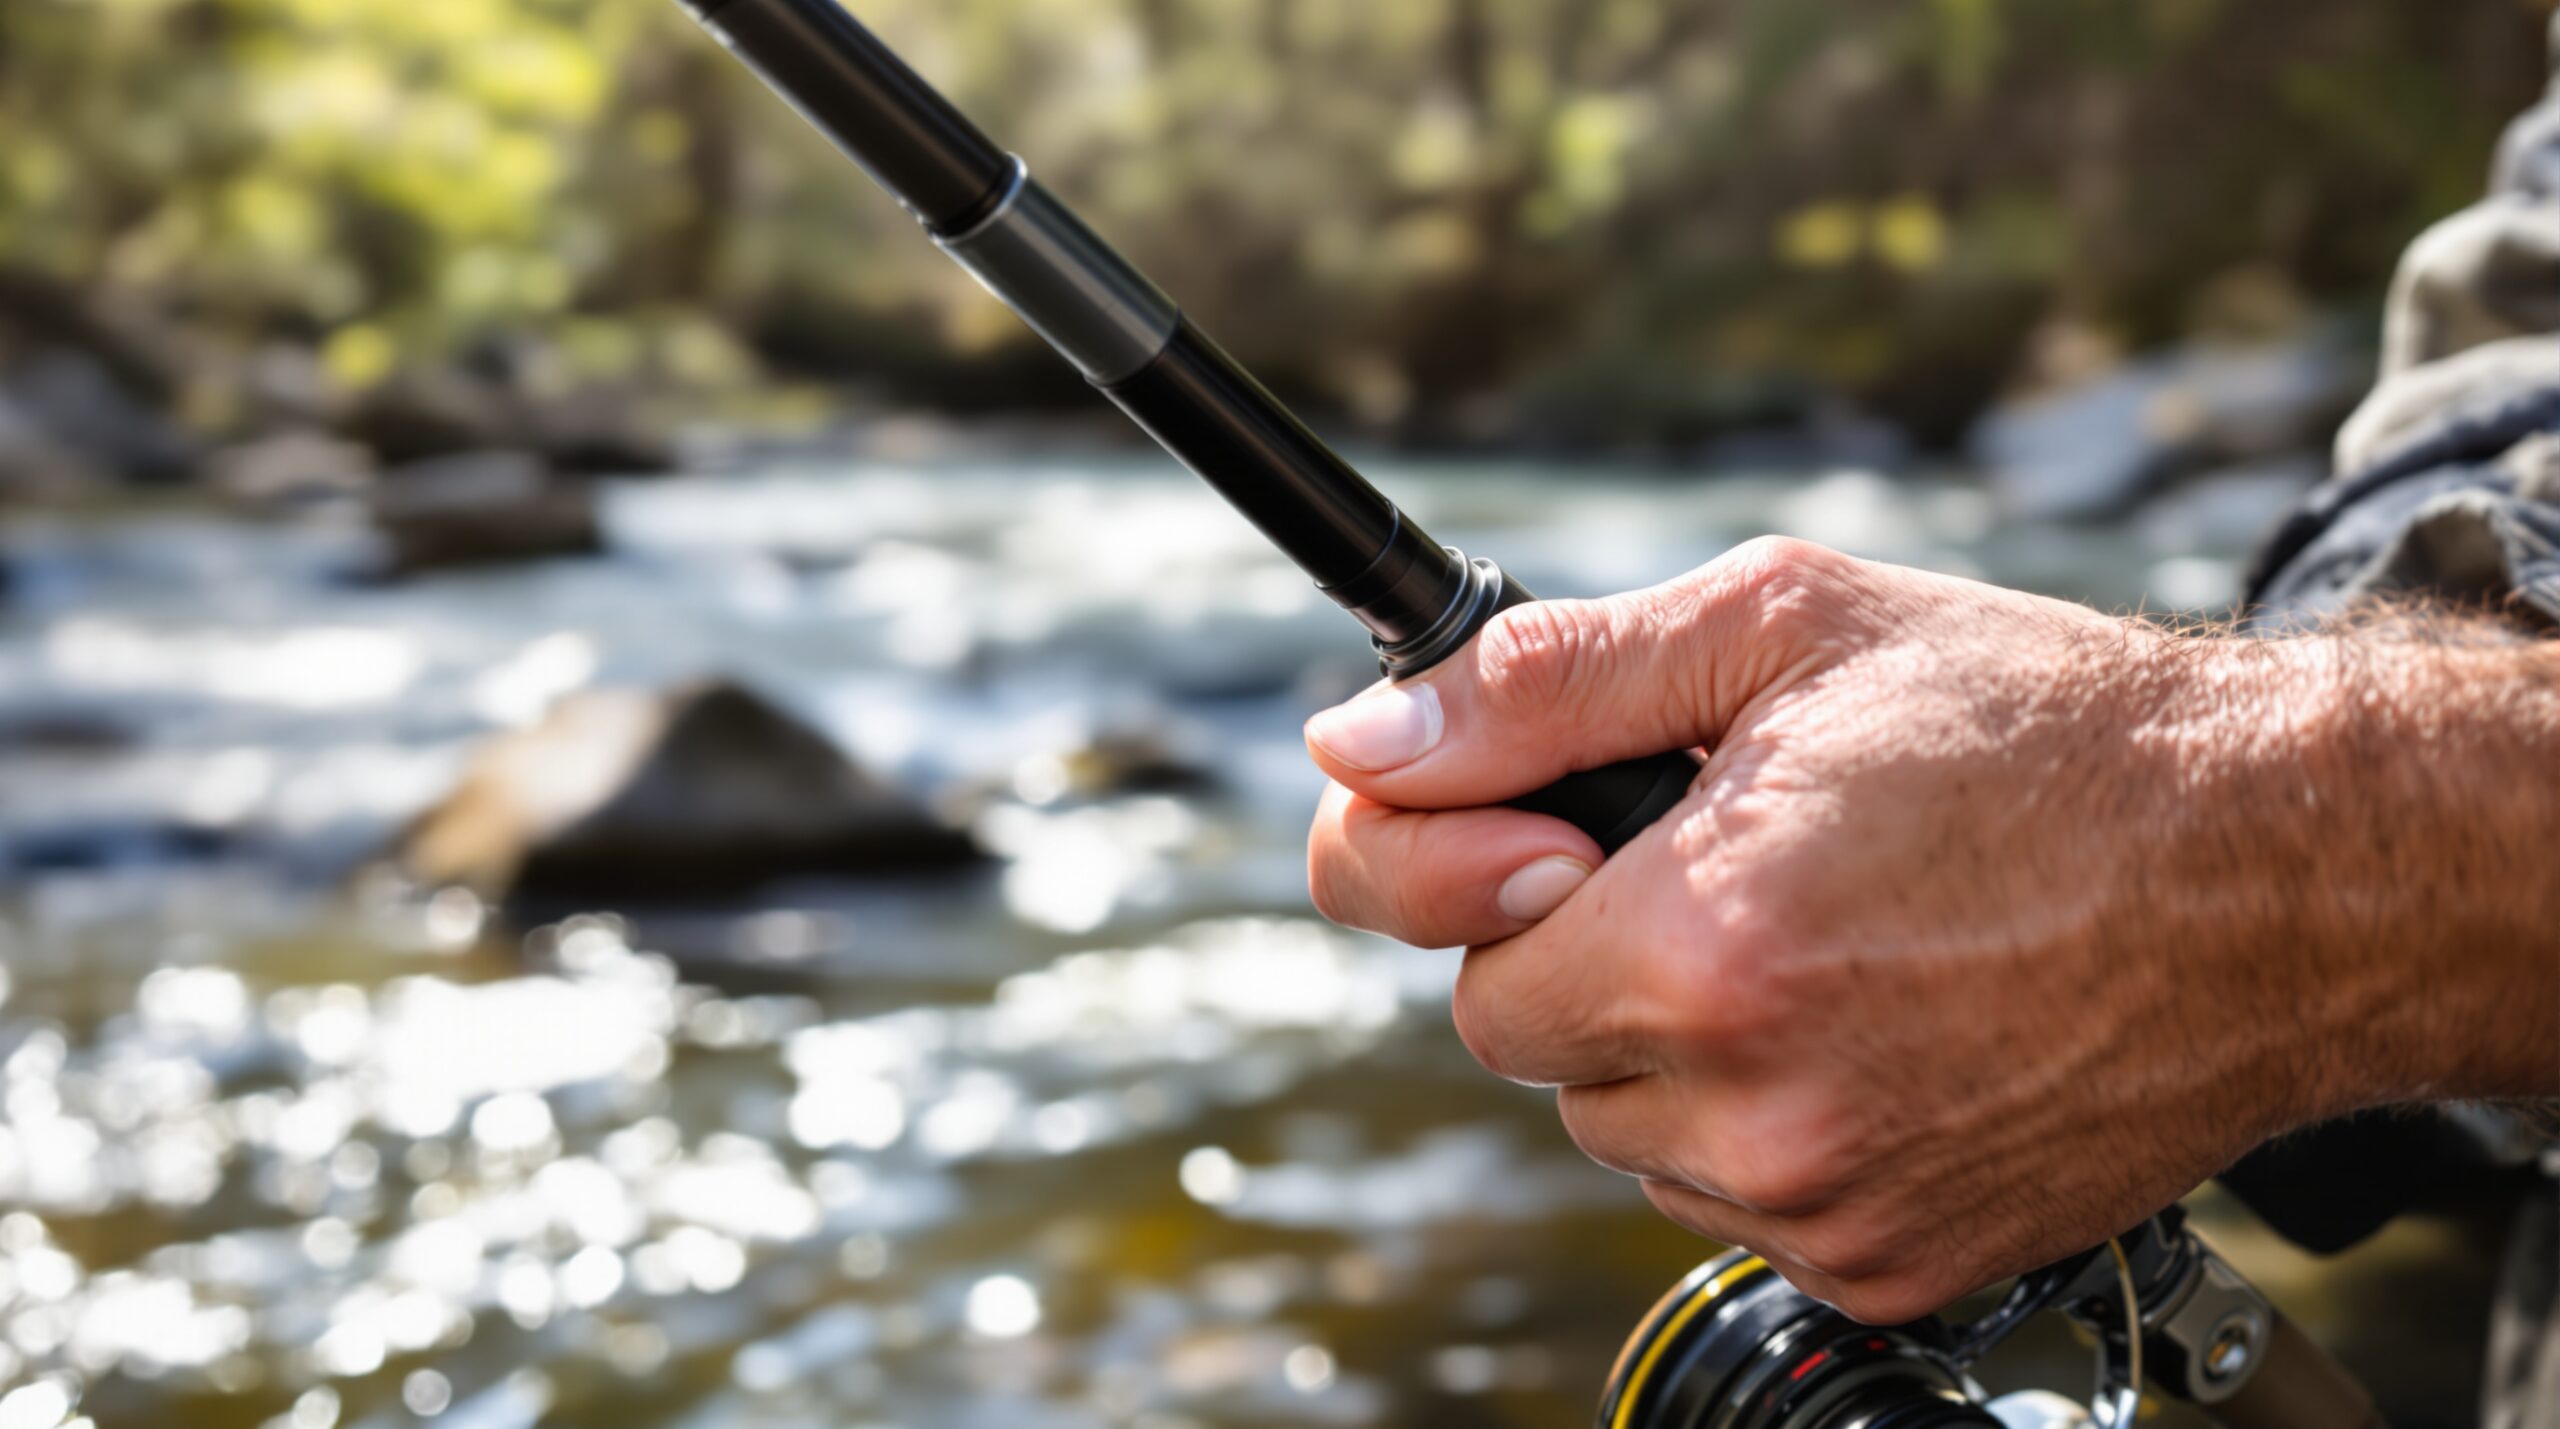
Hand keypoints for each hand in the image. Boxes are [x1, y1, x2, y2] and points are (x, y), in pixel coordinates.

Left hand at [1304, 537, 2559, 1322]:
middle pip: (1543, 1056)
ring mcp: (1833, 1203)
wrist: (2284, 870)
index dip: (1492, 886)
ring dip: (1681, 1041)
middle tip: (1727, 858)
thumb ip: (1537, 685)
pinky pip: (1741, 1201)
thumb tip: (1355, 744)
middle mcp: (1758, 1106)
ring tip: (1828, 931)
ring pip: (1635, 1136)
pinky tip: (1878, 1018)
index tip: (1556, 835)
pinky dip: (1771, 1117)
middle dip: (1592, 952)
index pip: (1462, 970)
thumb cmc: (2041, 729)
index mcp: (1705, 946)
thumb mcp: (1779, 627)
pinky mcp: (1897, 1263)